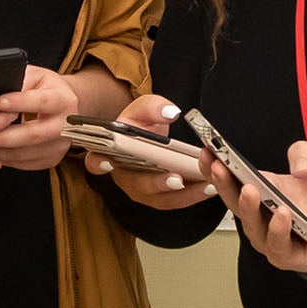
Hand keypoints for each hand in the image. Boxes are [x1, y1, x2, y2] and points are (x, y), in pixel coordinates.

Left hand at [0, 65, 80, 170]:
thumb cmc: (42, 87)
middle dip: (3, 136)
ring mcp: (60, 146)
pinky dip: (2, 158)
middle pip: (34, 135)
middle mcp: (67, 126)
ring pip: (25, 153)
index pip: (43, 102)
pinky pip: (22, 162)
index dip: (21, 102)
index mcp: (64, 100)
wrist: (61, 107)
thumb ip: (17, 82)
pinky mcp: (50, 159)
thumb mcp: (33, 76)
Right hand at [82, 94, 220, 208]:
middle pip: (137, 186)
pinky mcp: (159, 197)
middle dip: (158, 184)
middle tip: (177, 179)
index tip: (108, 163)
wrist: (147, 136)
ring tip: (206, 184)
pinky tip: (210, 186)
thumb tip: (170, 112)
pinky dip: (194, 195)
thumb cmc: (140, 124)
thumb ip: (154, 107)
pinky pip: (175, 200)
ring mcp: (141, 190)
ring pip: (160, 199)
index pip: (96, 161)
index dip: (100, 164)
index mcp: (110, 154)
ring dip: (185, 194)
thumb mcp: (144, 108)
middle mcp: (123, 176)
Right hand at [211, 140, 306, 273]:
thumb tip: (295, 166)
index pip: (230, 179)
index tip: (206, 150)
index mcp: (262, 190)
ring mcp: (271, 236)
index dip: (214, 166)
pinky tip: (282, 214)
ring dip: (248, 208)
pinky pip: (277, 245)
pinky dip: (278, 229)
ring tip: (250, 190)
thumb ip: (306, 152)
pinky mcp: (288, 255)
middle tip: (219, 167)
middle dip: (222, 183)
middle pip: (233, 201)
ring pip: (251, 226)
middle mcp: (261, 215)